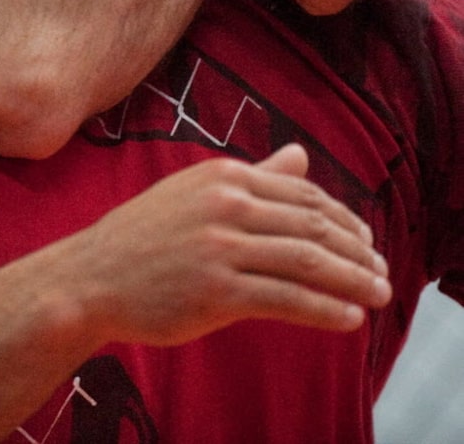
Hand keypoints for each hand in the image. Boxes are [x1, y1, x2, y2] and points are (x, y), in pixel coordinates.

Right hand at [80, 143, 390, 347]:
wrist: (92, 276)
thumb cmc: (145, 236)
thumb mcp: (197, 192)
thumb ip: (254, 176)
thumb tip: (301, 156)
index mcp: (224, 176)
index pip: (302, 193)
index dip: (342, 218)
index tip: (366, 241)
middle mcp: (226, 204)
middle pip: (312, 224)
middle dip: (356, 250)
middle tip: (382, 271)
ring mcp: (221, 247)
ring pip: (306, 260)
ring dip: (352, 280)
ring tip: (378, 294)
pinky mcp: (216, 291)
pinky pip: (286, 298)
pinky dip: (325, 309)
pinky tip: (349, 319)